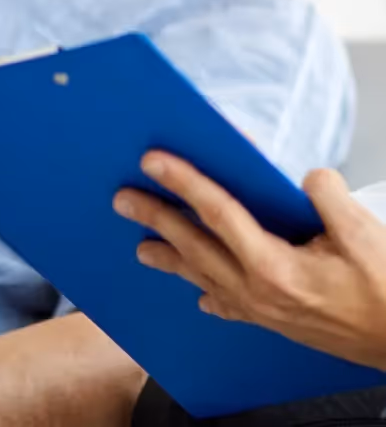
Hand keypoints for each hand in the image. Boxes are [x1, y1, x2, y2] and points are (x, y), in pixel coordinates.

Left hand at [114, 152, 385, 370]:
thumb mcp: (364, 233)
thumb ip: (327, 197)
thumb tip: (307, 179)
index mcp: (274, 266)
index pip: (217, 212)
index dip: (184, 182)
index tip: (154, 162)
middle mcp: (256, 291)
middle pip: (195, 244)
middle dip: (156, 217)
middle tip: (123, 200)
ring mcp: (260, 310)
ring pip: (203, 277)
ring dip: (170, 259)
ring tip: (142, 248)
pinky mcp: (272, 321)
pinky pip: (228, 306)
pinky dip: (209, 295)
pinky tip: (201, 298)